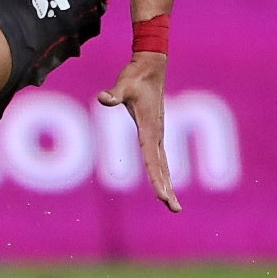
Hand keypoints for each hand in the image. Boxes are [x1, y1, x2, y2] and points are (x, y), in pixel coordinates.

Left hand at [99, 53, 180, 212]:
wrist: (152, 68)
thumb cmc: (136, 77)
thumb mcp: (123, 84)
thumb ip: (114, 93)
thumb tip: (103, 98)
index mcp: (150, 128)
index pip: (152, 159)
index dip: (156, 178)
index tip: (161, 195)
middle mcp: (157, 135)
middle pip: (162, 168)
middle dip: (167, 189)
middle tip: (173, 209)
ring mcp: (158, 135)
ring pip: (164, 166)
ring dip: (169, 185)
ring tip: (173, 206)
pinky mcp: (156, 133)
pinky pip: (161, 159)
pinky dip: (164, 174)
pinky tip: (165, 185)